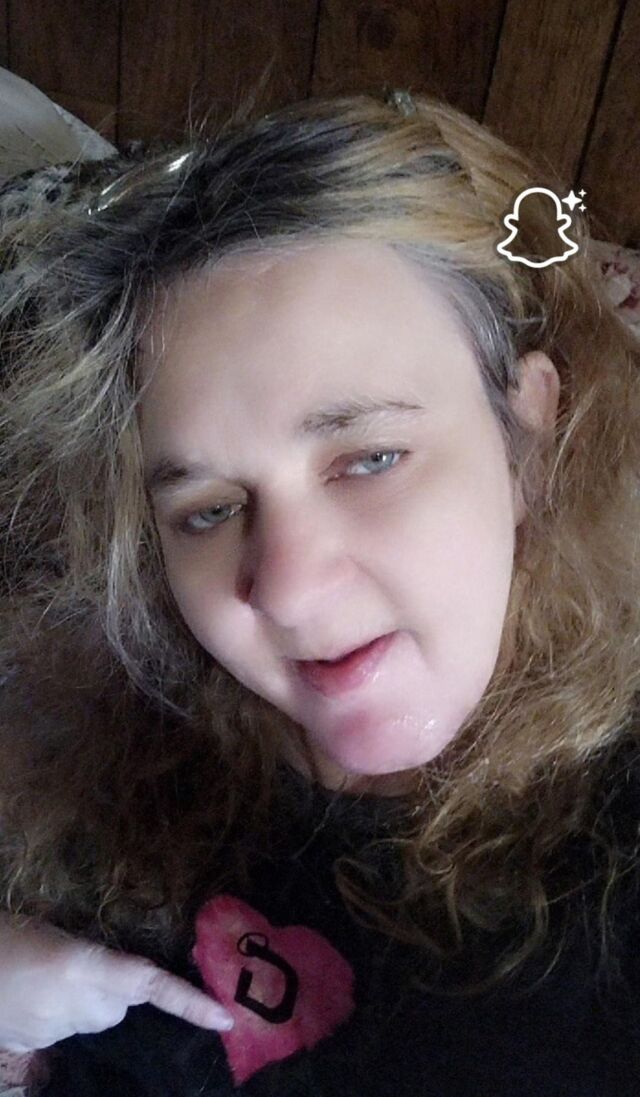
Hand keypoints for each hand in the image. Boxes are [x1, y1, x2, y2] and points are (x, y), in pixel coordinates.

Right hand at [0, 910, 232, 1051]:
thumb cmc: (4, 935)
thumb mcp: (51, 932)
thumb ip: (91, 958)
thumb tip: (120, 972)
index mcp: (84, 968)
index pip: (151, 987)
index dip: (191, 1004)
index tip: (225, 1020)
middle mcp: (78, 1006)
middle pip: (122, 1005)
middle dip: (118, 988)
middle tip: (88, 957)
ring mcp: (55, 1032)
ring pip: (96, 1018)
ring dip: (88, 999)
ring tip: (48, 971)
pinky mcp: (35, 1045)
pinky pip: (66, 1029)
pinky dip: (60, 1012)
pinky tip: (31, 992)